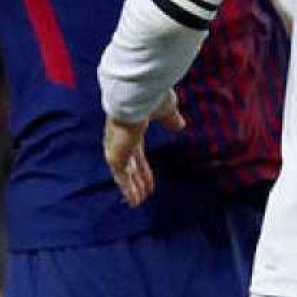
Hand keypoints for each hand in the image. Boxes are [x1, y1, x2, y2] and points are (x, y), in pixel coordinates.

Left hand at [103, 89, 185, 206]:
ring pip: (124, 173)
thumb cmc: (150, 97)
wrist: (136, 95)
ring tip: (139, 202)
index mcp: (132, 128)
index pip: (137, 153)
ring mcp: (117, 148)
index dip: (144, 167)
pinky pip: (121, 177)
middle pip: (130, 165)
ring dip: (132, 187)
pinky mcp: (115, 155)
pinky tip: (135, 200)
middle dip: (138, 179)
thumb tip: (180, 124)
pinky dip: (127, 188)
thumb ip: (171, 119)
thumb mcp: (167, 110)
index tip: (149, 179)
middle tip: (144, 193)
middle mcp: (121, 140)